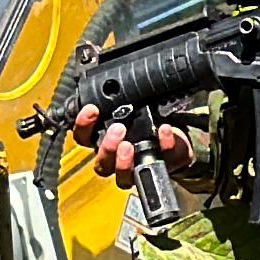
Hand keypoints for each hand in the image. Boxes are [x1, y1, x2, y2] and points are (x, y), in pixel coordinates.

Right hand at [63, 102, 188, 180]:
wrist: (175, 134)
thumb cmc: (149, 118)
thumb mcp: (132, 104)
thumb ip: (122, 99)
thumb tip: (117, 83)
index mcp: (103, 140)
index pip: (83, 137)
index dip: (83, 125)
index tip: (92, 109)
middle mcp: (116, 159)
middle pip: (101, 163)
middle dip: (107, 147)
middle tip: (118, 129)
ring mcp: (136, 169)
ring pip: (122, 177)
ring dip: (124, 161)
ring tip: (130, 144)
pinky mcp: (160, 169)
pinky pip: (161, 164)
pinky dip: (164, 146)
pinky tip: (164, 131)